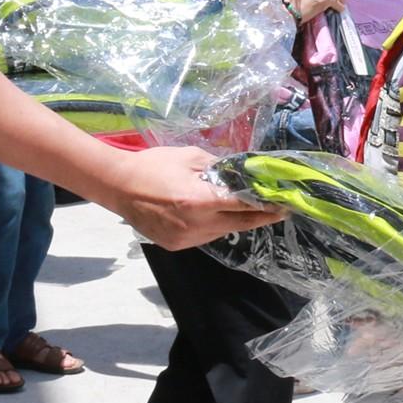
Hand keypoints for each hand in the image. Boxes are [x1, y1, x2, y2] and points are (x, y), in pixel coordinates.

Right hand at [105, 145, 278, 250]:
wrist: (118, 186)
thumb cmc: (154, 165)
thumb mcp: (191, 156)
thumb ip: (218, 167)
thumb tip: (241, 172)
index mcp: (201, 200)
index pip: (244, 206)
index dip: (267, 206)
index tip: (284, 204)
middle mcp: (197, 225)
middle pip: (239, 224)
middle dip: (259, 218)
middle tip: (277, 210)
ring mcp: (186, 239)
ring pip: (221, 232)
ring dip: (233, 221)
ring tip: (242, 208)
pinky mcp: (176, 246)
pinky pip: (204, 237)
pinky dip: (212, 226)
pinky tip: (209, 214)